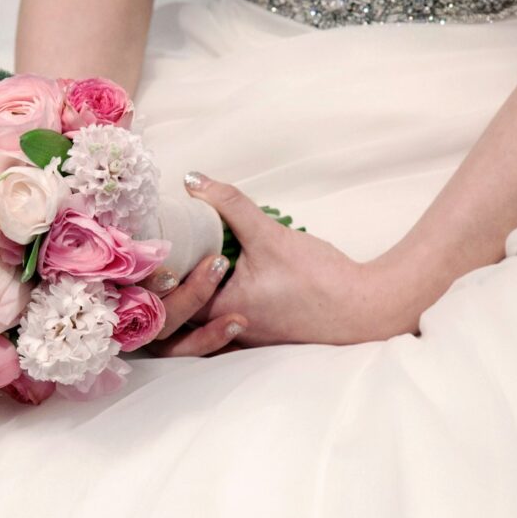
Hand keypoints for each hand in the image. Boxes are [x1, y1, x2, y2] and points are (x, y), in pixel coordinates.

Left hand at [152, 172, 422, 354]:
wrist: (365, 308)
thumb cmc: (320, 279)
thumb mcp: (269, 235)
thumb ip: (228, 204)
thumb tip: (192, 179)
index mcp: (220, 312)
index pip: (167, 300)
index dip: (154, 276)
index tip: (151, 246)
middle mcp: (225, 332)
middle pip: (175, 317)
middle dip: (164, 288)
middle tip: (161, 255)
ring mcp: (242, 338)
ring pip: (196, 324)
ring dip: (186, 298)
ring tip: (185, 265)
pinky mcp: (258, 335)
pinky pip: (219, 326)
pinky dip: (208, 306)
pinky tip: (215, 277)